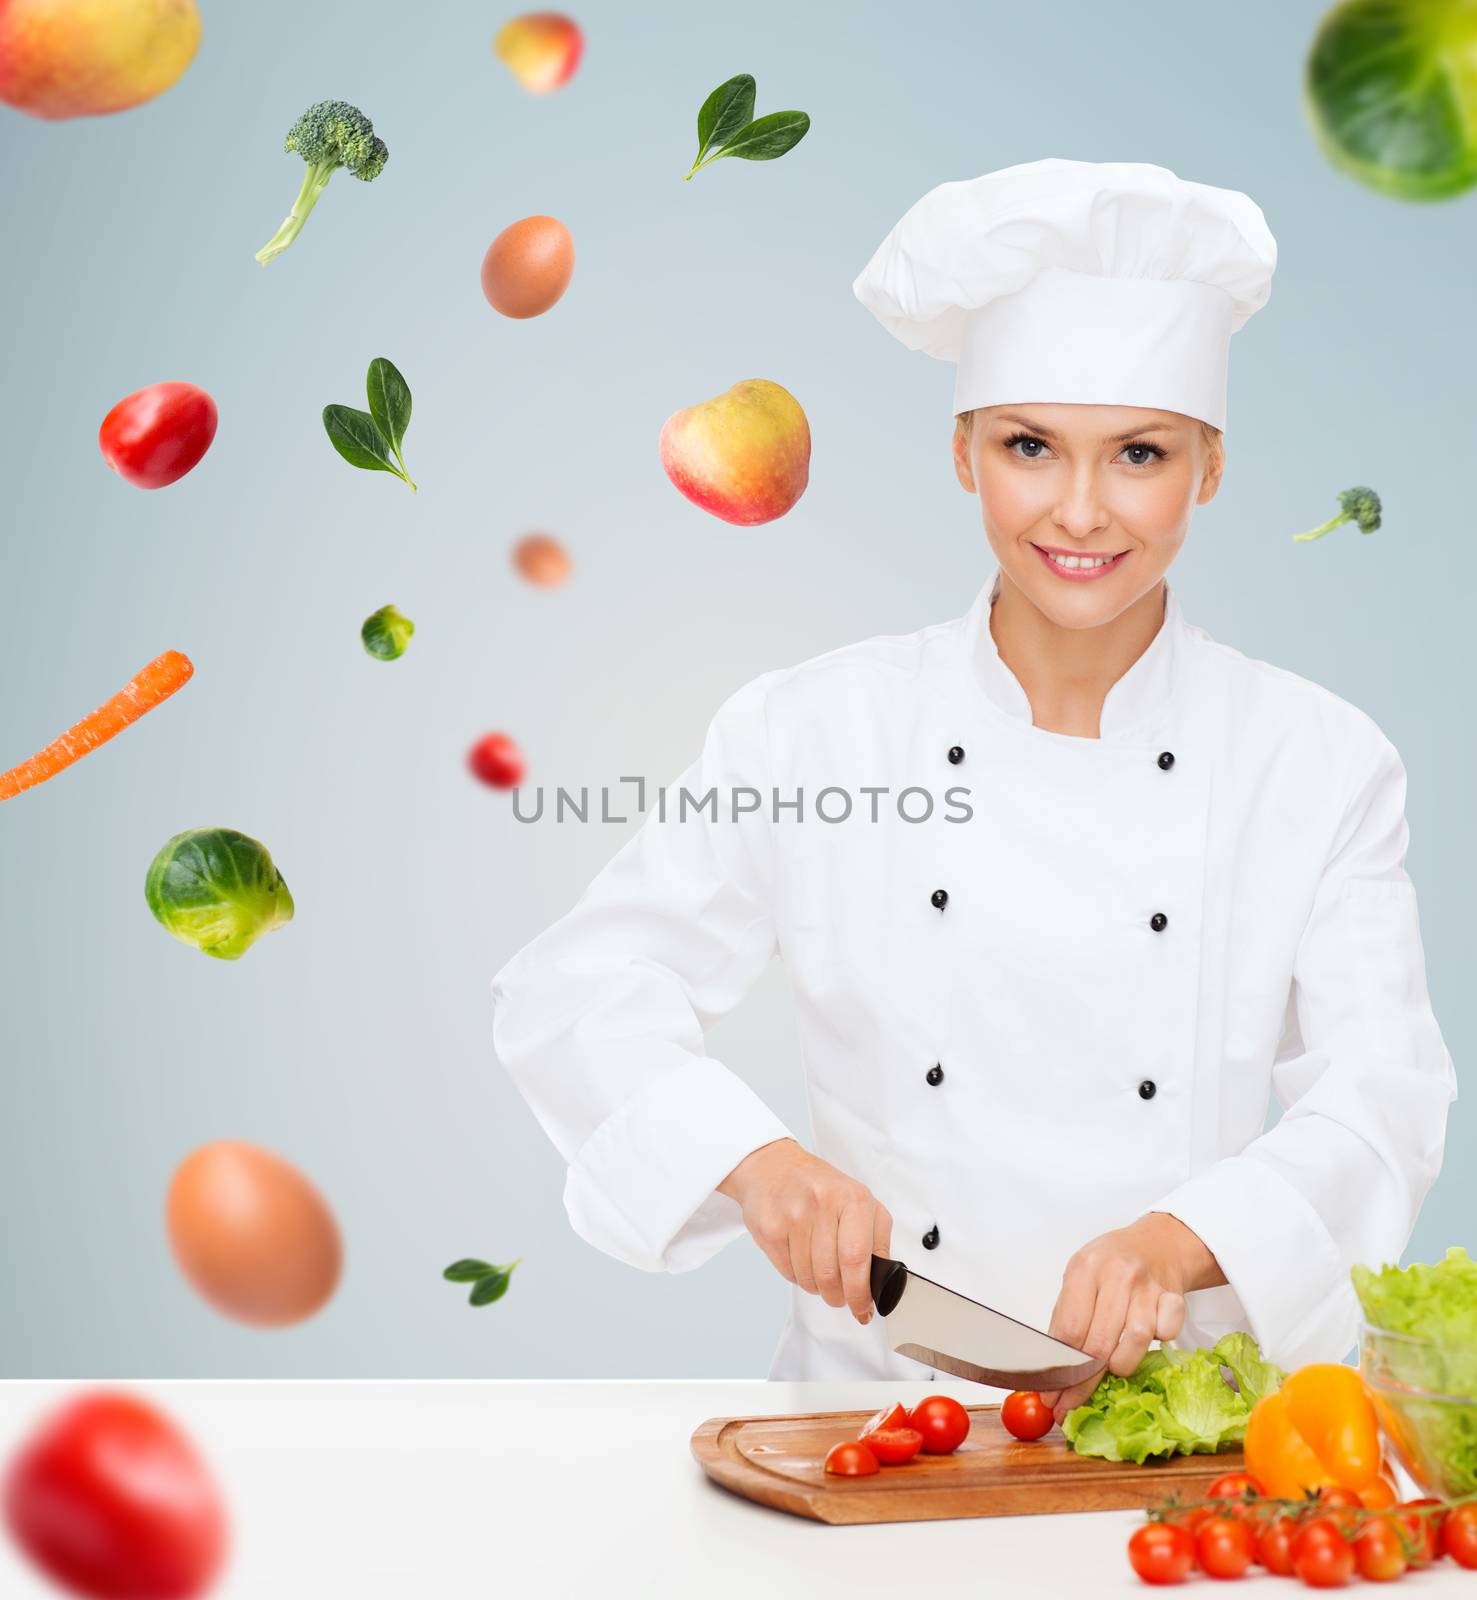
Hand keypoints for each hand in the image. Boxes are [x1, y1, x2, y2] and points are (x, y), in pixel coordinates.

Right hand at [717, 1138, 892, 1323]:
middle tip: (840, 1296)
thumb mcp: (859, 1203)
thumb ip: (877, 1240)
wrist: (773, 1167)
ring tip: (819, 1269)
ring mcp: (792, 1216)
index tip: (863, 1308)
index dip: (860, 1292)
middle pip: (831, 1275)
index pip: (857, 1258)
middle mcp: (822, 1204)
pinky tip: (801, 1259)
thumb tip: (882, 1284)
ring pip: (809, 1279)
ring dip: (818, 1287)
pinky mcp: (769, 1229)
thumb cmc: (821, 1188)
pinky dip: (798, 1277)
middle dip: (838, 1296)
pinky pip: (788, 1274)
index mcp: (853, 1198)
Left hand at [1038, 1211, 1225, 1423]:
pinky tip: (1149, 1340)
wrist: (1156, 1244)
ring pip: (1135, 1342)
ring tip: (1112, 1369)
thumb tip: (1051, 1371)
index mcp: (1084, 1268)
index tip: (1051, 1394)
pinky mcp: (1174, 1297)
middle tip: (1070, 1404)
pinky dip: (1159, 1343)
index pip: (1070, 1330)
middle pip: (1099, 1342)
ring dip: (1121, 1365)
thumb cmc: (1111, 1266)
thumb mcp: (1079, 1278)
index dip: (1060, 1370)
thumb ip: (1067, 1318)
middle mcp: (1116, 1274)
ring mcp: (1147, 1286)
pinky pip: (1167, 1333)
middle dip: (1082, 1383)